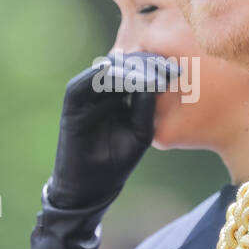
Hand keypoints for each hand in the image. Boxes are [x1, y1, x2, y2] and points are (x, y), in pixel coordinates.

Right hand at [46, 51, 175, 209]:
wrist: (92, 185)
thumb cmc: (119, 160)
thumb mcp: (140, 132)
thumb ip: (145, 107)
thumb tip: (153, 80)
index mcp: (122, 97)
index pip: (137, 75)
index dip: (155, 69)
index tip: (175, 69)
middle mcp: (104, 92)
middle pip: (122, 68)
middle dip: (140, 64)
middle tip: (159, 63)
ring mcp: (87, 96)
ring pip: (103, 72)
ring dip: (121, 69)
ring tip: (140, 71)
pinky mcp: (72, 104)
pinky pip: (81, 85)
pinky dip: (95, 77)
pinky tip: (110, 71)